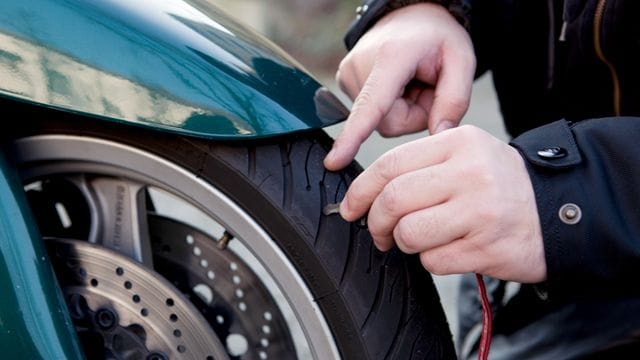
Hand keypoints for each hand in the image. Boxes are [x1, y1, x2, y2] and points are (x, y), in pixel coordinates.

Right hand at [324, 3, 475, 170]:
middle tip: (426, 88)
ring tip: (412, 82)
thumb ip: (455, 101)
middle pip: (387, 122)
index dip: (354, 136)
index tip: (334, 161)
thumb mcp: (462, 61)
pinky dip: (390, 104)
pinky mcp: (344, 81)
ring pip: (379, 121)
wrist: (412, 14)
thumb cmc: (437, 36)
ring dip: (402, 109)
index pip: (371, 105)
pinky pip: (372, 114)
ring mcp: (348, 73)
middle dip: (413, 114)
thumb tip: (438, 136)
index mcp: (391, 58)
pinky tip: (398, 84)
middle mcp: (361, 65)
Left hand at [339, 126, 545, 282]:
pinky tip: (448, 250)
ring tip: (415, 241)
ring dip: (403, 243)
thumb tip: (367, 192)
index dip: (360, 189)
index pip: (390, 164)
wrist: (561, 209)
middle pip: (393, 199)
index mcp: (458, 143)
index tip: (350, 207)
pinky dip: (430, 260)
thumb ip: (421, 164)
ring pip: (409, 232)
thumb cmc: (502, 184)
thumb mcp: (467, 153)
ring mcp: (479, 212)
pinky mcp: (487, 248)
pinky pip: (433, 260)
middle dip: (375, 221)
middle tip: (377, 232)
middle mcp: (469, 173)